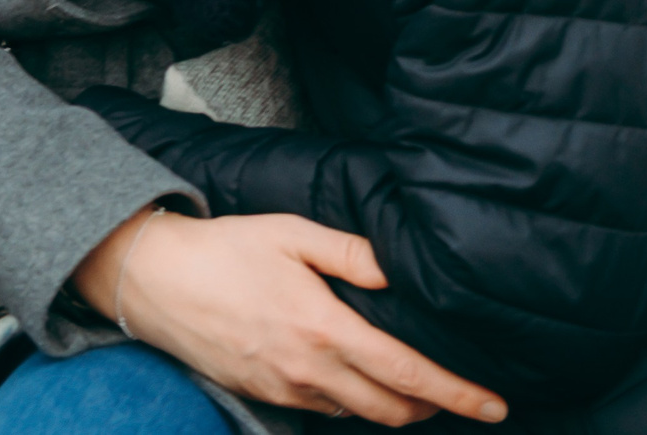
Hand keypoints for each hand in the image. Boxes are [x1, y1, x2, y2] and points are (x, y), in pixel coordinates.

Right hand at [82, 210, 506, 425]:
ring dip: (389, 406)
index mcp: (325, 328)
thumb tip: (398, 270)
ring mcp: (284, 389)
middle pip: (391, 410)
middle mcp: (309, 370)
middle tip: (454, 394)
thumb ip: (351, 253)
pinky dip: (346, 399)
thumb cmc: (223, 248)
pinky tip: (346, 375)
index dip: (458, 394)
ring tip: (403, 383)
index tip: (493, 405)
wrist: (153, 278)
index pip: (409, 374)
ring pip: (356, 414)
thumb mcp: (290, 232)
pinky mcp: (261, 396)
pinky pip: (319, 409)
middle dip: (431, 408)